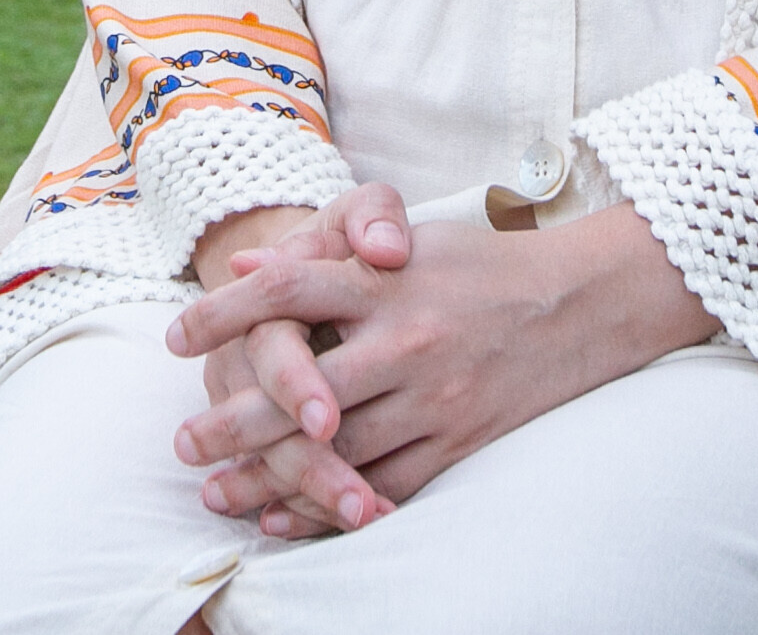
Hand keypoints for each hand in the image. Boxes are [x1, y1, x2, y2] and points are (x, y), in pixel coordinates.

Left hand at [169, 199, 717, 526]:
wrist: (583, 304)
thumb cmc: (485, 266)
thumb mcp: (413, 240)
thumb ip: (330, 251)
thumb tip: (246, 263)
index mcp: (389, 280)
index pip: (288, 289)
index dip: (223, 313)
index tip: (174, 337)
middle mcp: (407, 339)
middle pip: (299, 386)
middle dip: (231, 421)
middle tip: (183, 445)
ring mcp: (434, 397)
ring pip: (335, 450)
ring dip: (269, 476)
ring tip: (218, 491)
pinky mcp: (459, 441)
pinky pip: (383, 485)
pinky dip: (330, 506)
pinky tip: (287, 517)